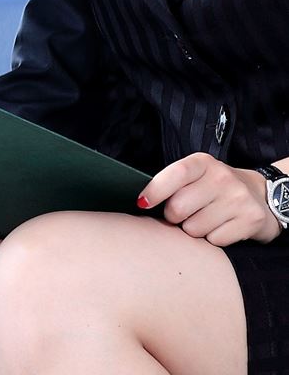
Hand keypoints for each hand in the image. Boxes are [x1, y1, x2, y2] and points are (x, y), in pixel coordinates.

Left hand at [141, 152, 283, 245]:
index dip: (155, 190)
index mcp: (203, 163)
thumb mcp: (196, 176)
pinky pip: (215, 241)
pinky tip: (223, 226)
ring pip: (194, 228)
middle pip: (178, 208)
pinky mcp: (251, 219)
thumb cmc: (216, 187)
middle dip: (174, 217)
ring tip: (207, 219)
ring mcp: (239, 198)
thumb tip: (142, 202)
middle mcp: (222, 178)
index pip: (175, 174)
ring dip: (194, 230)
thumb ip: (172, 184)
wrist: (262, 195)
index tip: (142, 203)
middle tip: (183, 214)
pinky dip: (214, 239)